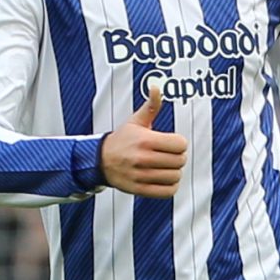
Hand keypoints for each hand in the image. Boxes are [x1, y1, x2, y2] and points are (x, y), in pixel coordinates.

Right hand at [99, 79, 186, 198]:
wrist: (98, 160)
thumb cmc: (123, 139)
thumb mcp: (135, 122)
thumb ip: (151, 106)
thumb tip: (157, 87)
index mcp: (144, 140)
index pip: (181, 144)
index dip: (179, 143)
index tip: (170, 143)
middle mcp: (141, 158)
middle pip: (180, 161)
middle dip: (177, 157)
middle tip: (167, 155)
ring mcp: (139, 175)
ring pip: (175, 177)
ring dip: (174, 172)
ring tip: (164, 167)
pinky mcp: (138, 190)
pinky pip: (167, 192)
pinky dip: (170, 186)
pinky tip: (163, 179)